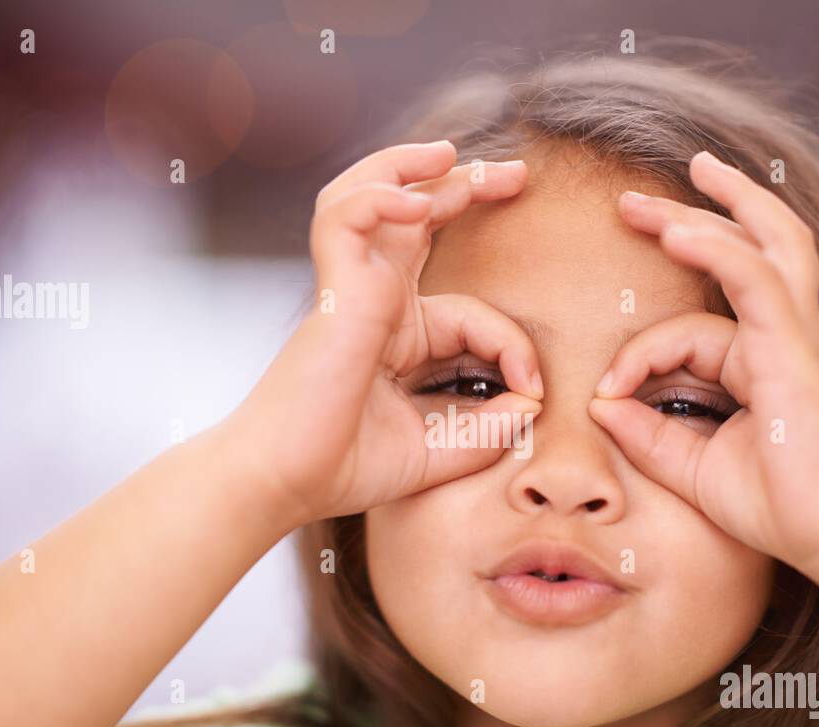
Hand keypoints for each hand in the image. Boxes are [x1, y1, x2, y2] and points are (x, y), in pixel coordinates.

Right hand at [230, 141, 542, 524]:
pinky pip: (347, 219)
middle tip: (516, 174)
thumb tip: (533, 400)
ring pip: (370, 197)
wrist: (285, 483)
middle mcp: (375, 301)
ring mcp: (353, 290)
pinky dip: (378, 198)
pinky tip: (417, 200)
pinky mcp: (334, 290)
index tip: (532, 394)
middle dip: (467, 188)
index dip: (515, 346)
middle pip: (417, 219)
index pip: (473, 312)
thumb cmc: (349, 466)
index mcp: (399, 334)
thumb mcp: (443, 448)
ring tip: (447, 151)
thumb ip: (491, 426)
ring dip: (407, 166)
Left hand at [589, 151, 818, 572]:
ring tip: (677, 175)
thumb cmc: (781, 506)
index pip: (689, 331)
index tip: (606, 395)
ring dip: (717, 206)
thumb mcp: (695, 467)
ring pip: (764, 244)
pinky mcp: (796, 347)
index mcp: (760, 361)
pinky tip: (676, 231)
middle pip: (744, 250)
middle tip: (634, 201)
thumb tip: (601, 405)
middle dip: (689, 217)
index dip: (637, 357)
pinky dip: (716, 250)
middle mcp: (782, 337)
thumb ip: (649, 435)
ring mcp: (795, 336)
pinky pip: (755, 279)